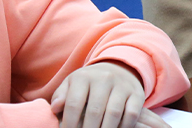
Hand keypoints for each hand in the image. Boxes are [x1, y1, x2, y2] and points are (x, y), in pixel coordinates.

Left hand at [50, 62, 167, 127]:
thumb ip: (61, 96)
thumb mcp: (72, 84)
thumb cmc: (89, 84)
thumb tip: (55, 108)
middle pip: (94, 111)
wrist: (117, 69)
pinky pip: (131, 114)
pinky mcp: (137, 93)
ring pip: (113, 113)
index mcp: (84, 77)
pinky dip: (124, 127)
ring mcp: (122, 85)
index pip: (73, 103)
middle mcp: (104, 78)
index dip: (69, 123)